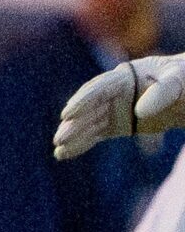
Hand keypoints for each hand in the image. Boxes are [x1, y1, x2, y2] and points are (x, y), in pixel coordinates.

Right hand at [56, 55, 184, 159]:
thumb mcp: (179, 81)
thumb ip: (162, 92)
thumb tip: (138, 111)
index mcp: (124, 77)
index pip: (99, 88)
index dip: (82, 101)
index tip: (67, 114)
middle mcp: (113, 93)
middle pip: (88, 108)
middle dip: (73, 124)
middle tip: (59, 139)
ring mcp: (114, 109)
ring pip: (89, 123)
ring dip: (73, 136)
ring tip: (58, 150)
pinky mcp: (117, 125)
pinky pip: (95, 134)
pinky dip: (80, 144)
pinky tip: (64, 154)